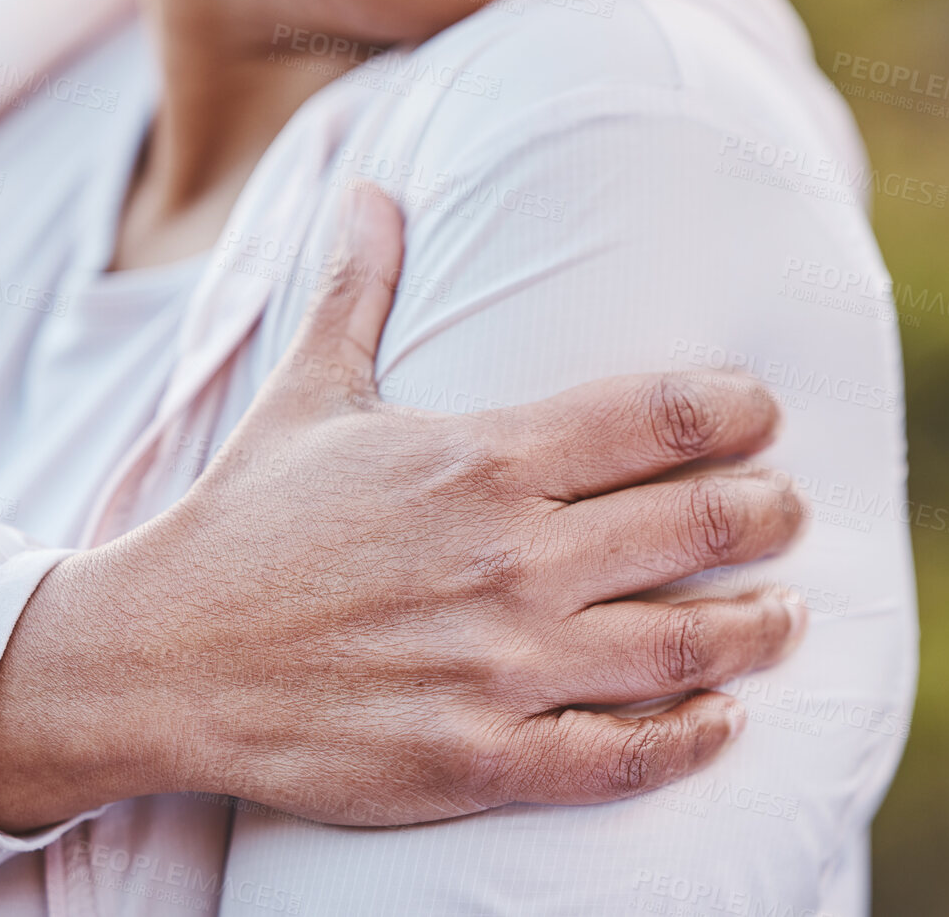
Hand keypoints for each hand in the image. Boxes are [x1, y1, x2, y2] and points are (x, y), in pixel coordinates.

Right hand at [0, 185, 805, 831]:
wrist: (161, 656)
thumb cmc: (243, 520)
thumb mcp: (305, 394)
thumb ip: (356, 289)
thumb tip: (371, 188)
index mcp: (480, 458)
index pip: (662, 418)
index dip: (737, 411)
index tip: (761, 416)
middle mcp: (509, 558)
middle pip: (700, 527)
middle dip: (769, 515)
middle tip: (787, 512)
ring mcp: (500, 666)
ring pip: (685, 647)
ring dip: (758, 628)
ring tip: (786, 617)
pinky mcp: (478, 758)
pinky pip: (625, 756)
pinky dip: (692, 738)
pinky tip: (722, 721)